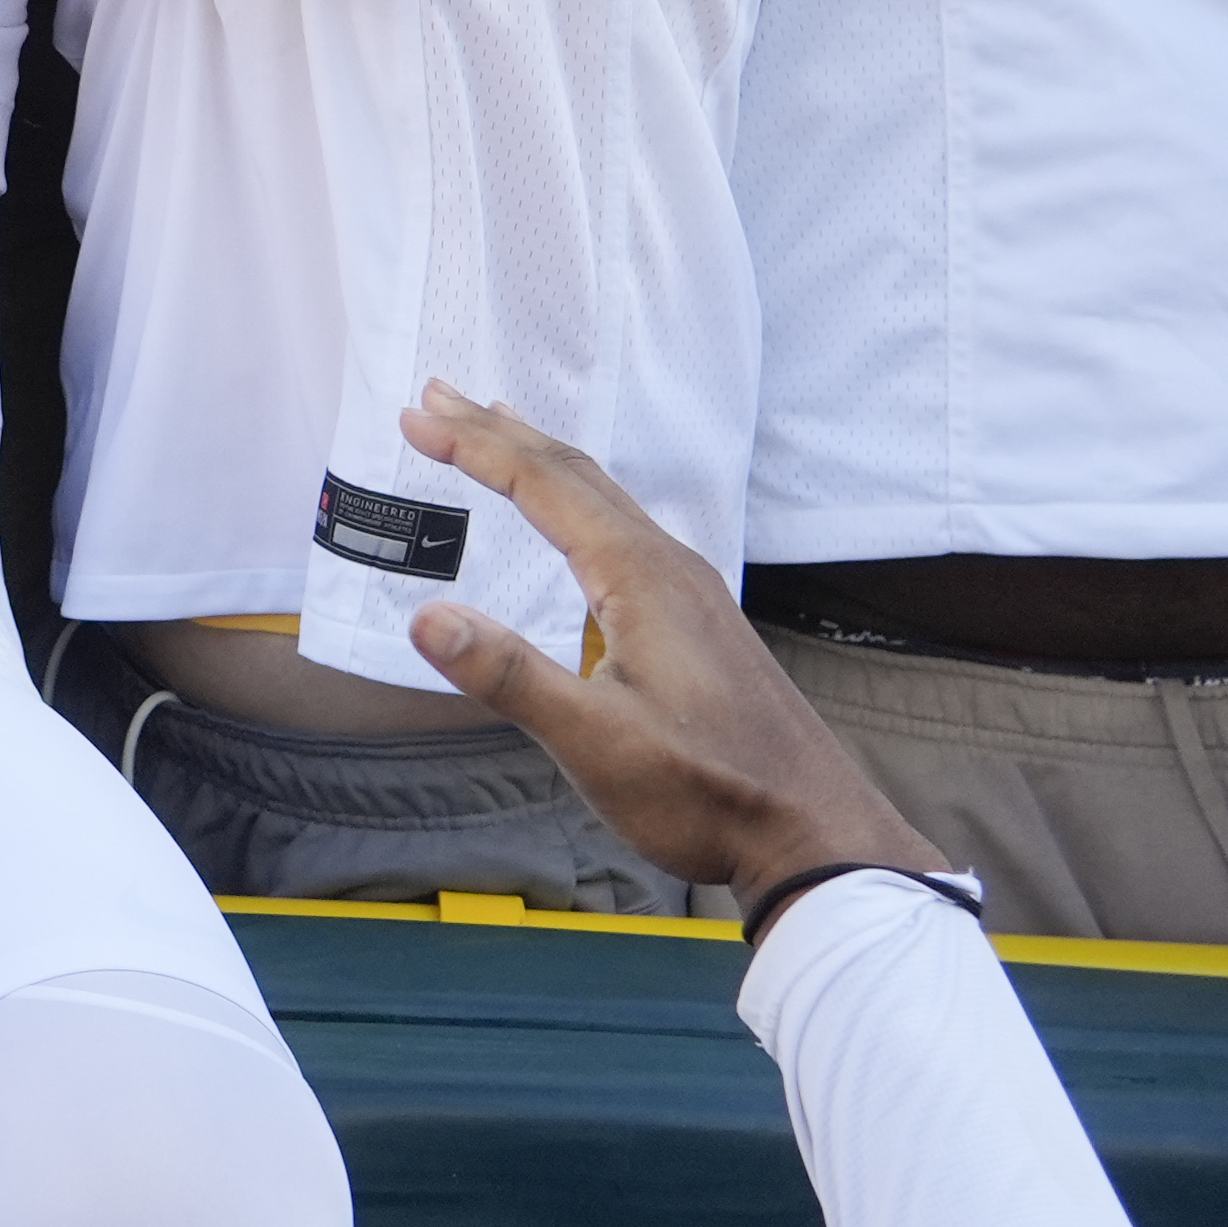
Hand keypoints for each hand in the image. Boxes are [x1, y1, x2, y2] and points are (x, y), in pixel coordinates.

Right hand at [388, 385, 935, 901]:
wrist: (810, 829)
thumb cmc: (709, 792)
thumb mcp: (595, 742)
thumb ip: (511, 676)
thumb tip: (429, 617)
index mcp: (641, 578)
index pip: (544, 486)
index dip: (475, 446)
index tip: (416, 416)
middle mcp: (669, 568)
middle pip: (575, 474)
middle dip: (501, 432)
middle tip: (438, 397)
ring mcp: (690, 592)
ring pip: (605, 499)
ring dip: (541, 460)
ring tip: (498, 431)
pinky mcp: (698, 621)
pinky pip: (627, 530)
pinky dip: (579, 502)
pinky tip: (577, 524)